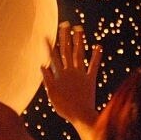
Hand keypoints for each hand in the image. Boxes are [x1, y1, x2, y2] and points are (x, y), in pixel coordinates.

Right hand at [41, 22, 101, 139]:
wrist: (81, 115)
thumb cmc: (64, 108)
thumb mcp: (52, 94)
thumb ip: (47, 79)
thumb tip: (42, 65)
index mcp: (60, 74)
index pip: (53, 57)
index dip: (50, 45)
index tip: (46, 35)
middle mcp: (70, 71)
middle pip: (66, 50)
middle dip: (65, 37)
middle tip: (65, 24)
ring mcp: (81, 74)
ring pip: (79, 54)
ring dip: (79, 41)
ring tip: (79, 29)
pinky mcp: (91, 79)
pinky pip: (94, 65)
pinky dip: (96, 56)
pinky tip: (98, 46)